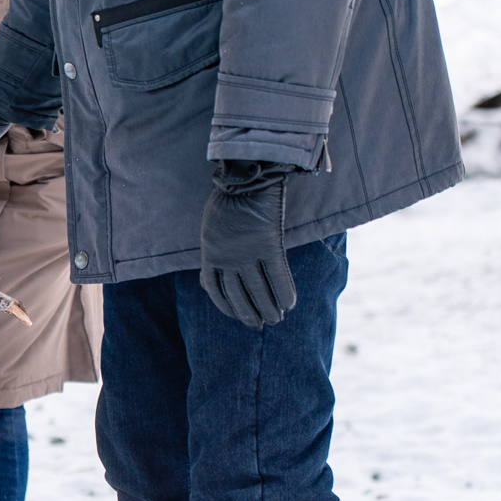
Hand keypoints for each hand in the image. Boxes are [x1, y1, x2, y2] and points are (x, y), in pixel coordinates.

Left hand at [199, 161, 297, 328]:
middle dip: (249, 313)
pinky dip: (284, 292)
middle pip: (238, 295)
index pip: (215, 289)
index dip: (226, 306)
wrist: (243, 176)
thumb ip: (215, 249)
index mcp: (210, 253)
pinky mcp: (267, 244)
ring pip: (258, 290)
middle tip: (260, 324)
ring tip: (277, 320)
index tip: (236, 316)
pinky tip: (290, 304)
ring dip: (268, 308)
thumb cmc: (229, 197)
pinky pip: (277, 275)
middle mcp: (226, 257)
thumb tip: (211, 270)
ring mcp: (246, 252)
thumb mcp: (211, 226)